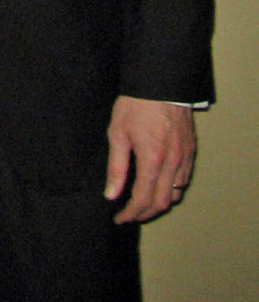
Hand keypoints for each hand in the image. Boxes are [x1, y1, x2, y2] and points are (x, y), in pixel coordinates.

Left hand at [104, 95, 195, 223]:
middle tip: (128, 214)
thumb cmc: (135, 106)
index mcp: (152, 160)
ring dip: (158, 203)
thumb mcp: (117, 133)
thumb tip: (111, 194)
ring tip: (140, 203)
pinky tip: (157, 186)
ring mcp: (185, 158)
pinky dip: (170, 190)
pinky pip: (183, 180)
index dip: (130, 213)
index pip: (143, 199)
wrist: (160, 84)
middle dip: (144, 213)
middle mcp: (172, 164)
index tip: (119, 218)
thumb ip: (116, 166)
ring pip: (175, 194)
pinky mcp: (191, 152)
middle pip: (161, 202)